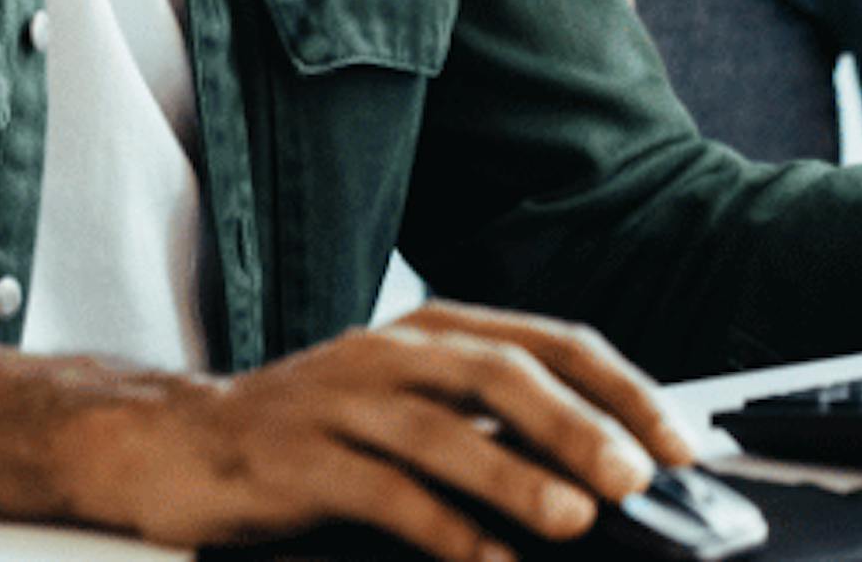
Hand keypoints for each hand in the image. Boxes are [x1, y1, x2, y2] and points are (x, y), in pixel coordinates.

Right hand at [85, 303, 697, 561]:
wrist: (179, 443)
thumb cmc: (316, 436)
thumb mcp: (411, 414)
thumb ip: (495, 431)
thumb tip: (606, 476)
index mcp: (433, 332)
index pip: (550, 341)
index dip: (622, 390)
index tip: (681, 444)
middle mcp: (390, 351)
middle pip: (500, 371)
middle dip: (577, 423)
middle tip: (635, 476)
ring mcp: (339, 401)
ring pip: (441, 429)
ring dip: (514, 473)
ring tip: (573, 518)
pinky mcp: (296, 458)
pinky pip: (379, 491)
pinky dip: (440, 529)